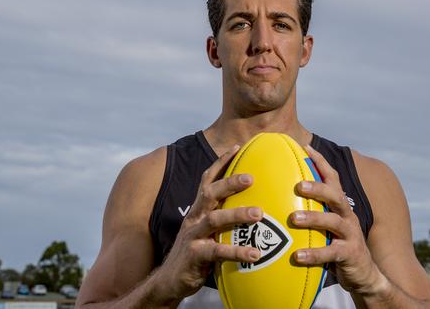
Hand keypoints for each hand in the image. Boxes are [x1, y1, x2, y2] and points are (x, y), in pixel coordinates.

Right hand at [156, 145, 263, 300]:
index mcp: (198, 210)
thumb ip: (225, 219)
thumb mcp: (209, 231)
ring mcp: (193, 236)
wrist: (169, 281)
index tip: (237, 147)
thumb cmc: (197, 254)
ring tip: (259, 214)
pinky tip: (255, 254)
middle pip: (210, 193)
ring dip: (237, 214)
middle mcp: (194, 218)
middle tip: (251, 178)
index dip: (220, 163)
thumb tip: (255, 207)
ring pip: (214, 219)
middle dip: (230, 182)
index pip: (207, 180)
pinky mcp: (195, 256)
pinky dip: (237, 252)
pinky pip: (218, 252)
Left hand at [290, 145, 383, 295]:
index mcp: (340, 207)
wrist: (364, 274)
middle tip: (299, 185)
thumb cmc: (336, 246)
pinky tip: (297, 256)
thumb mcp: (326, 226)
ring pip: (334, 222)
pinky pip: (331, 253)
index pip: (333, 179)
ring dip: (314, 218)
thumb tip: (280, 198)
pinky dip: (314, 254)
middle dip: (318, 188)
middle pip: (335, 196)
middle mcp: (347, 216)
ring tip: (294, 218)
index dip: (321, 163)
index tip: (306, 148)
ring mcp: (351, 235)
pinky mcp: (350, 254)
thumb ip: (312, 212)